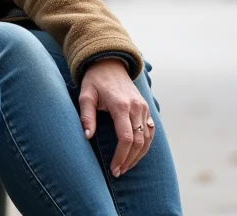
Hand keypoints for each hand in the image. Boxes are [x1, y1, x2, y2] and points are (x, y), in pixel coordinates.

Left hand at [78, 59, 154, 177]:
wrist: (109, 63)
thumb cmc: (95, 81)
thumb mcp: (85, 95)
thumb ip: (86, 116)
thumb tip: (87, 137)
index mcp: (121, 105)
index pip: (126, 138)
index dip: (121, 156)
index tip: (114, 169)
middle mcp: (136, 107)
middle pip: (139, 142)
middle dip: (129, 160)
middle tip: (118, 172)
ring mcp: (144, 108)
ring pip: (148, 139)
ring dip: (138, 156)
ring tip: (126, 167)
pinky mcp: (147, 108)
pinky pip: (151, 131)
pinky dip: (146, 145)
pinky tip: (136, 154)